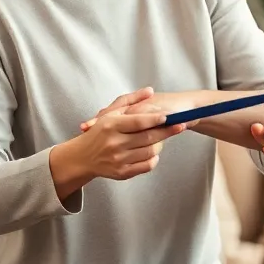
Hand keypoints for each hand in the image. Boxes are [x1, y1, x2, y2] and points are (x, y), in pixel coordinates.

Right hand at [61, 102, 186, 183]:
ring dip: (160, 143)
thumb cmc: (99, 132)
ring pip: (150, 151)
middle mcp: (114, 143)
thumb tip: (150, 91)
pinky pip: (146, 165)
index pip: (137, 122)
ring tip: (163, 137)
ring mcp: (118, 159)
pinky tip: (153, 150)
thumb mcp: (110, 113)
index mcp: (111, 126)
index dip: (154, 119)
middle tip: (181, 124)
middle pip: (147, 137)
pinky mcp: (122, 173)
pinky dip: (154, 158)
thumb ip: (131, 100)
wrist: (82, 157)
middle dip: (167, 130)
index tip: (168, 115)